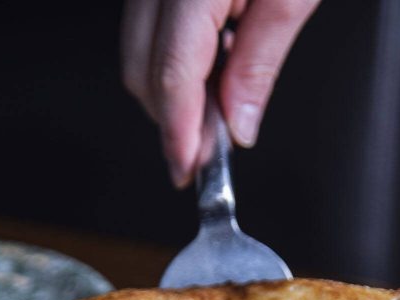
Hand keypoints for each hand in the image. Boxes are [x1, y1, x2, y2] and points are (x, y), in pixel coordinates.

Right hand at [121, 0, 321, 187]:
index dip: (181, 133)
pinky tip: (212, 64)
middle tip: (213, 148)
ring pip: (139, 52)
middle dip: (175, 119)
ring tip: (220, 102)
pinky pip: (148, 28)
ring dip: (174, 91)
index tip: (190, 171)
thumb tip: (237, 127)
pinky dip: (174, 58)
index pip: (173, 75)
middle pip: (142, 70)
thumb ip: (260, 62)